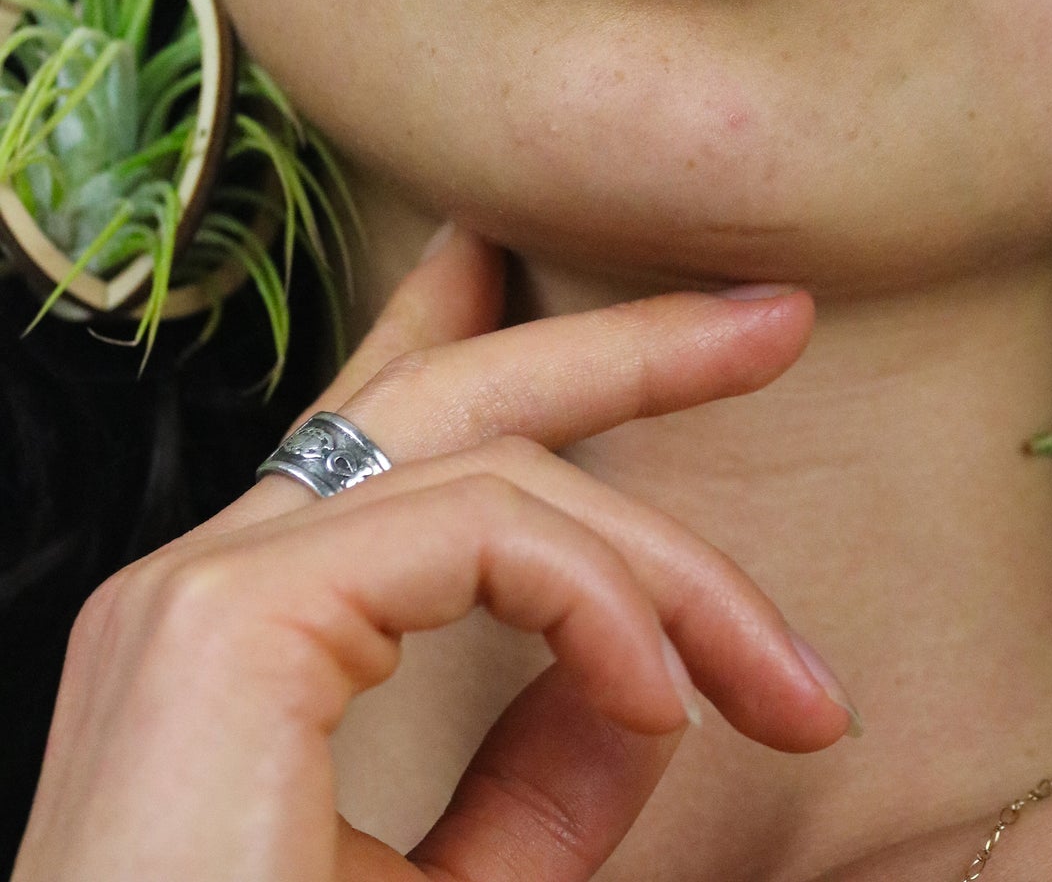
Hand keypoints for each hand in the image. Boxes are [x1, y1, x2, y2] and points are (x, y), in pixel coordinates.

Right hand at [14, 230, 849, 881]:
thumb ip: (536, 788)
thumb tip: (648, 683)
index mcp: (237, 637)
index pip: (394, 454)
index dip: (527, 376)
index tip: (673, 364)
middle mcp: (204, 584)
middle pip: (447, 402)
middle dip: (622, 345)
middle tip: (772, 320)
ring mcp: (206, 595)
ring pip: (489, 466)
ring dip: (663, 550)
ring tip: (790, 669)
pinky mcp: (230, 629)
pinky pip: (478, 533)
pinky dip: (603, 602)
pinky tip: (667, 700)